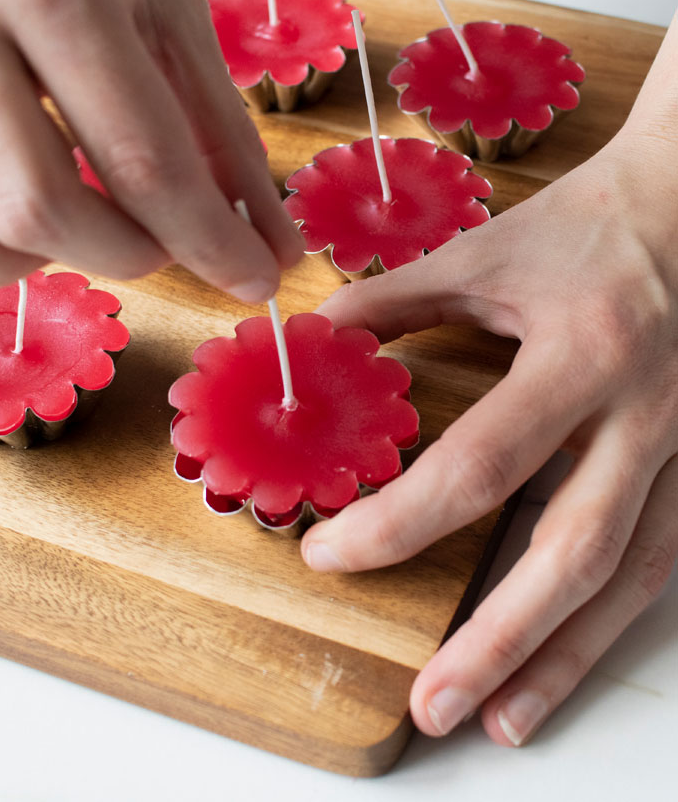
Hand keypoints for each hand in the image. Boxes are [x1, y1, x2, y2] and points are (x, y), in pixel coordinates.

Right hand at [0, 0, 299, 298]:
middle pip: (39, 208)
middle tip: (170, 238)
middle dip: (127, 251)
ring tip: (96, 205)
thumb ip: (209, 113)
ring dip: (51, 250)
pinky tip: (41, 187)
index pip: (139, 155)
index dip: (207, 237)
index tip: (254, 276)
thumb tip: (256, 224)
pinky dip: (2, 229)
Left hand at [303, 121, 677, 746]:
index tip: (327, 554)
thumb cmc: (589, 227)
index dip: (402, 521)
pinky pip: (661, 563)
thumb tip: (304, 348)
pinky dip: (606, 623)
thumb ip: (391, 304)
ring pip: (634, 577)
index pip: (482, 463)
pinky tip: (555, 669)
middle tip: (431, 702)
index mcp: (586, 353)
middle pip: (574, 550)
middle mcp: (650, 415)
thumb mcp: (485, 252)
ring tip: (497, 720)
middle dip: (499, 637)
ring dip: (562, 656)